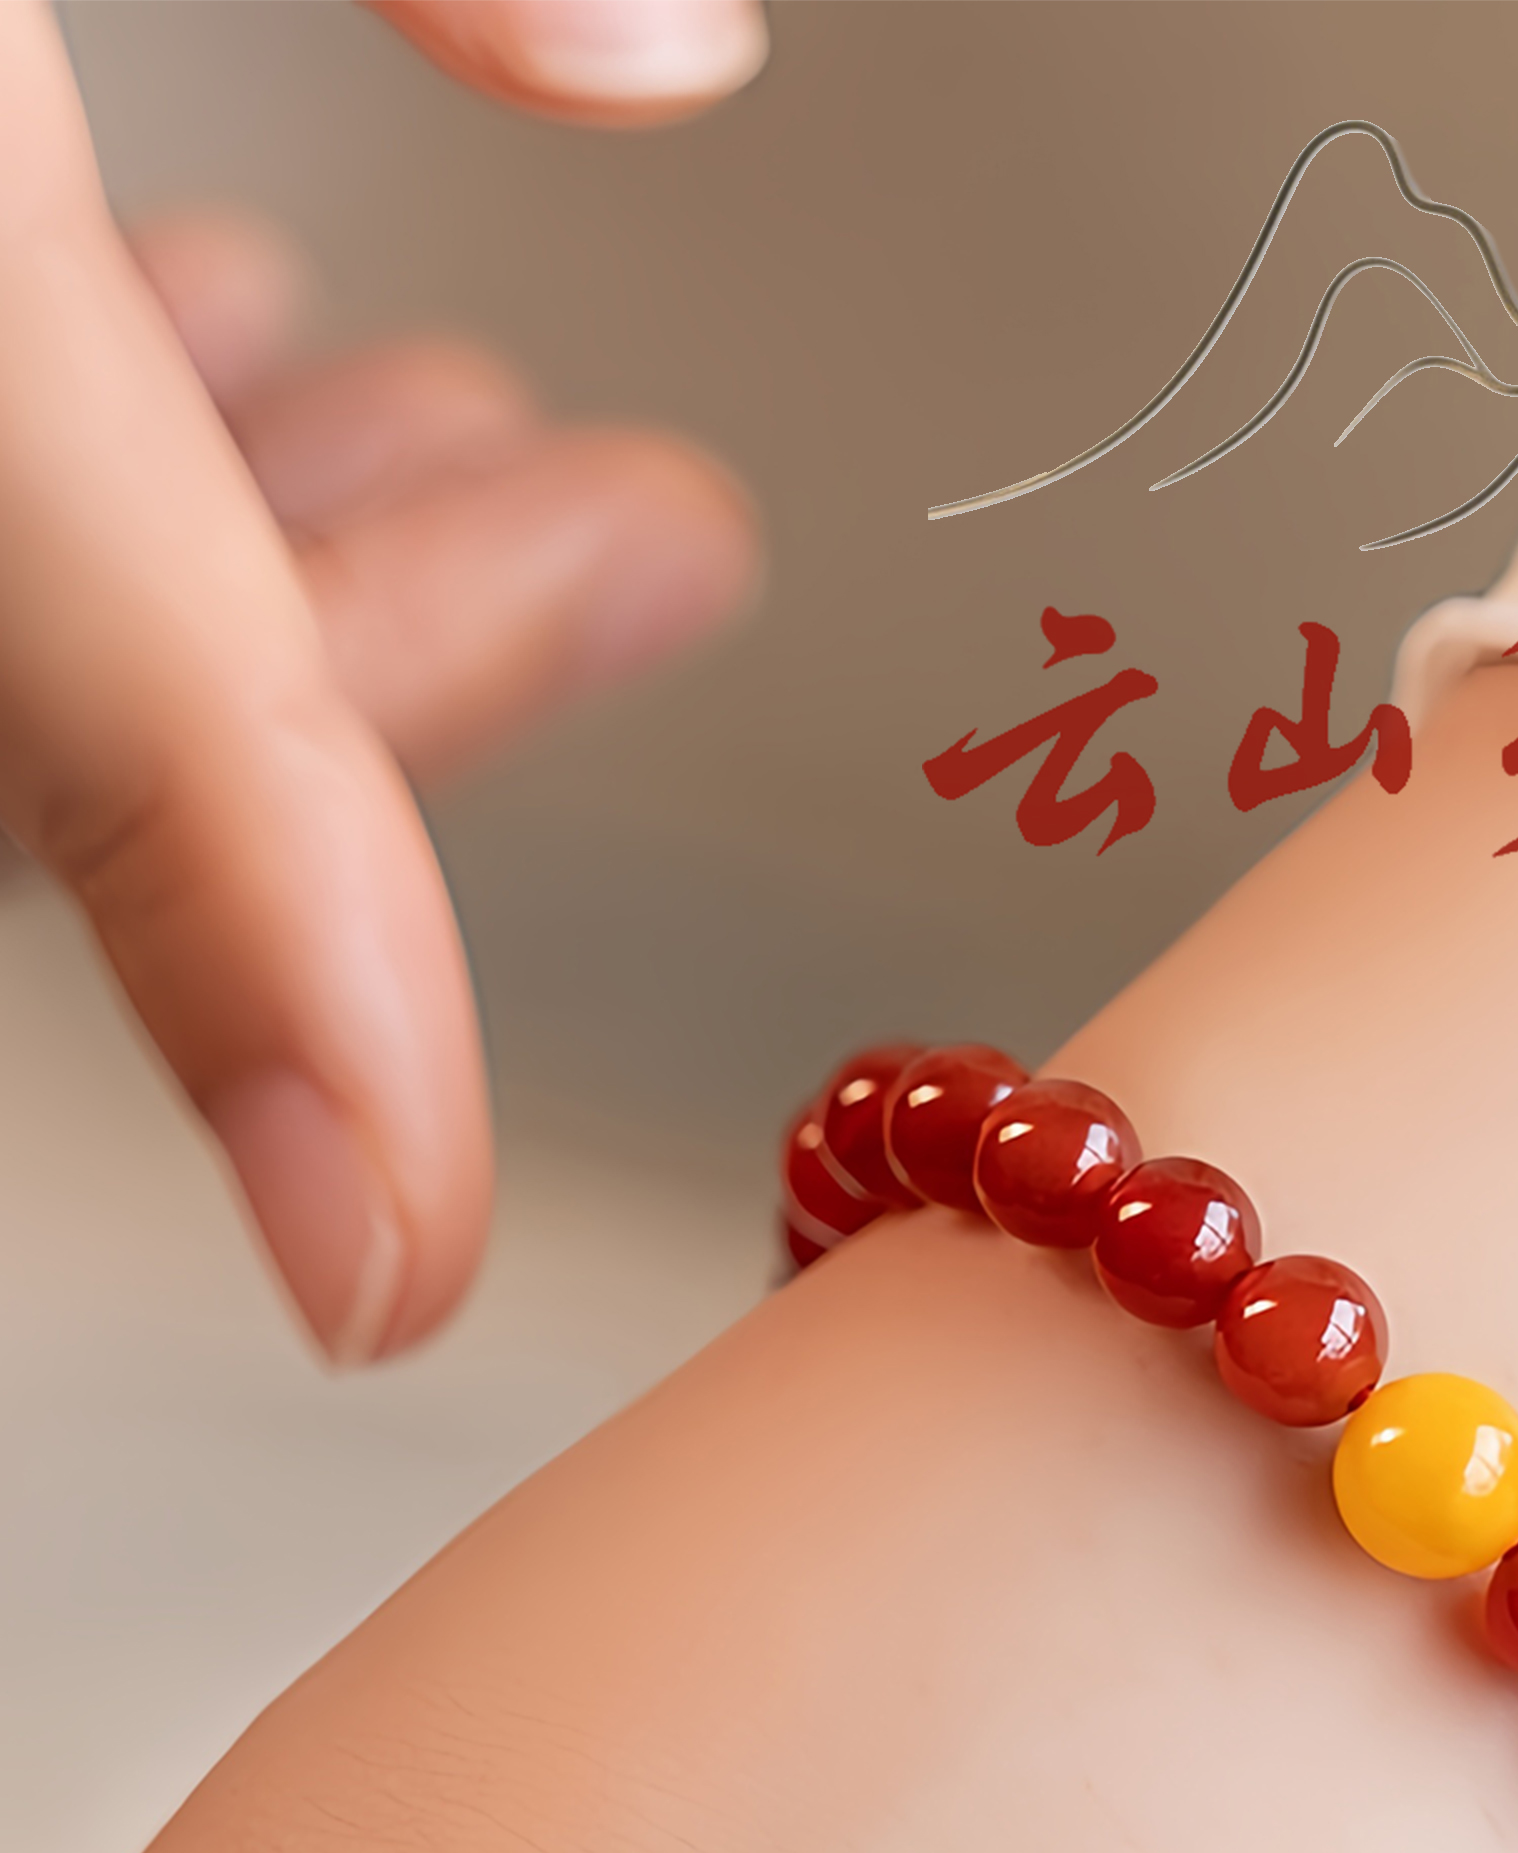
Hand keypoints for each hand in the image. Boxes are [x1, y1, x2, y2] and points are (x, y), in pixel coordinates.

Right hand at [0, 0, 764, 1361]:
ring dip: (257, 529)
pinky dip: (89, 400)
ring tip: (477, 424)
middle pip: (47, 673)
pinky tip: (230, 302)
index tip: (395, 1267)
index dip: (302, 1015)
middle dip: (387, 648)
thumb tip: (658, 38)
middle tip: (650, 538)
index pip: (128, 724)